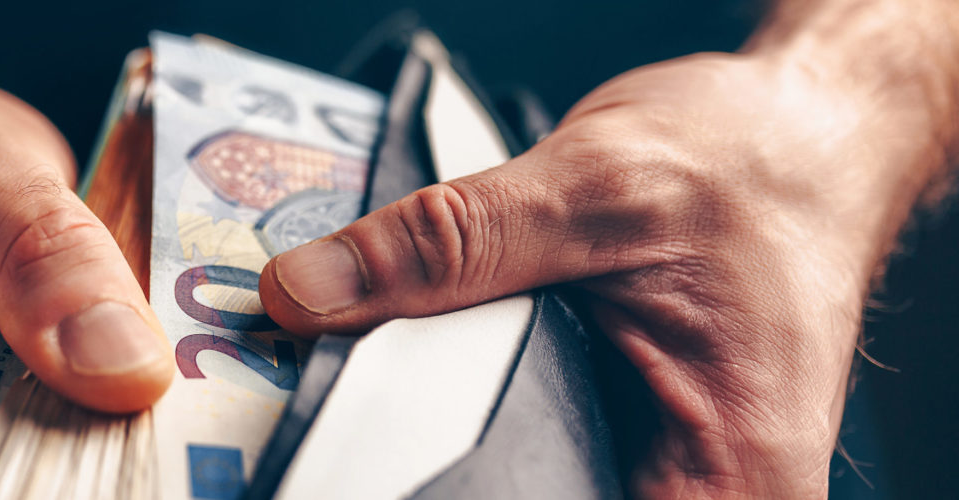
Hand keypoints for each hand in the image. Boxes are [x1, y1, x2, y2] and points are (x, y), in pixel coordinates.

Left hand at [259, 51, 946, 495]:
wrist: (800, 138)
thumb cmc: (754, 170)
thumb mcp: (591, 191)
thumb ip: (448, 248)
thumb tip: (313, 292)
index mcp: (723, 478)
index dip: (450, 493)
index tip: (354, 456)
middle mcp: (696, 495)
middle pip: (520, 499)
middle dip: (435, 458)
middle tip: (366, 397)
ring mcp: (655, 472)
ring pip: (510, 477)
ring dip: (444, 429)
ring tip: (423, 368)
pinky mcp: (618, 436)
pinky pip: (518, 442)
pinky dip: (457, 403)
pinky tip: (442, 363)